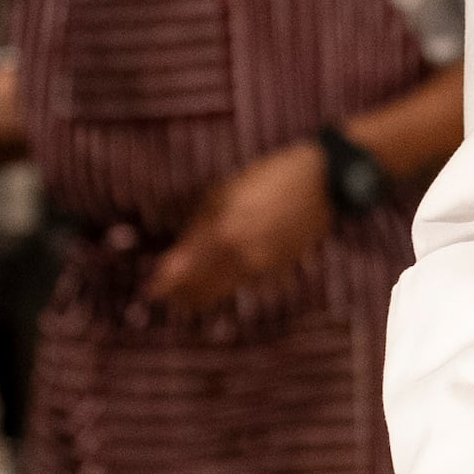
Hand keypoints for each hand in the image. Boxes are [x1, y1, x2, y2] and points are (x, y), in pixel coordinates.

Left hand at [138, 138, 332, 311]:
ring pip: (223, 292)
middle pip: (202, 290)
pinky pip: (244, 284)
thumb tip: (178, 253)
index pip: (183, 270)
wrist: (323, 182)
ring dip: (202, 295)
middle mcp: (241, 255)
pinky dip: (227, 286)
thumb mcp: (225, 192)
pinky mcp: (277, 269)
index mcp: (223, 231)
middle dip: (181, 296)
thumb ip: (200, 226)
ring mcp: (262, 265)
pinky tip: (219, 282)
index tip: (150, 291)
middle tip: (166, 297)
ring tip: (187, 297)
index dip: (164, 284)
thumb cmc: (269, 177)